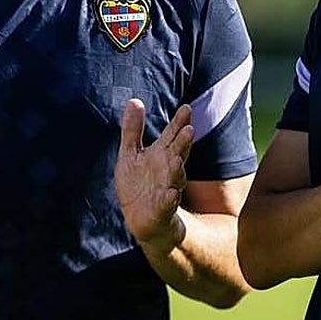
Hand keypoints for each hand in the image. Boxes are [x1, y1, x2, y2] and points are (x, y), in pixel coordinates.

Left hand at [114, 99, 193, 251]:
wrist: (142, 219)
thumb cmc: (139, 184)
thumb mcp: (131, 154)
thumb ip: (133, 129)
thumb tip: (134, 100)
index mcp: (161, 154)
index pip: (172, 135)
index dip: (179, 122)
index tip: (187, 108)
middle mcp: (168, 169)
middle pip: (178, 153)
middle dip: (184, 143)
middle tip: (189, 130)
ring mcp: (167, 188)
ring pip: (176, 177)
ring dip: (178, 169)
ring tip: (177, 159)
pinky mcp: (162, 209)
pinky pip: (168, 204)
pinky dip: (169, 199)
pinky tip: (170, 194)